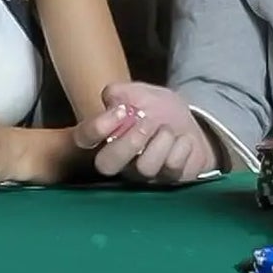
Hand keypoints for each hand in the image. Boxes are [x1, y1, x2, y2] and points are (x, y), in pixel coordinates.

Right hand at [73, 81, 215, 184]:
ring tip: (167, 129)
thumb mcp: (137, 93)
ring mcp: (145, 175)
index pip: (84, 139)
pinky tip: (183, 139)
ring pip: (145, 168)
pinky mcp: (170, 180)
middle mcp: (120, 161)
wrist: (187, 122)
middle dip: (128, 143)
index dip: (97, 127)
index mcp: (105, 136)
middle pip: (107, 165)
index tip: (121, 110)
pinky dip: (182, 146)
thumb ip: (119, 92)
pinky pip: (173, 168)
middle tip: (147, 122)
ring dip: (161, 141)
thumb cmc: (155, 108)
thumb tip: (112, 99)